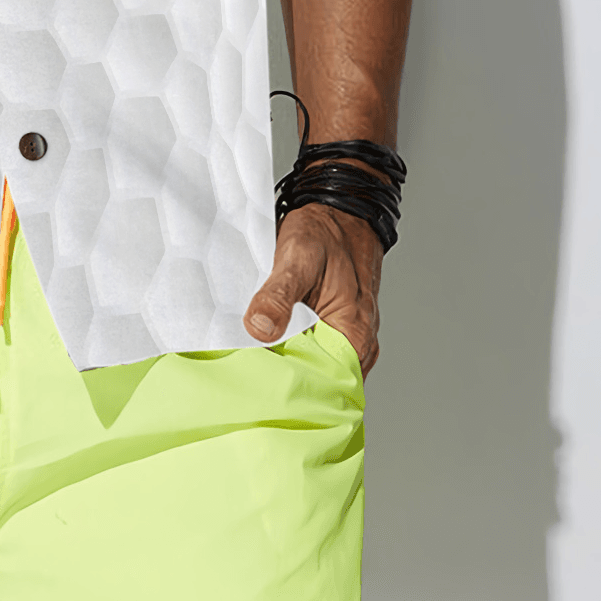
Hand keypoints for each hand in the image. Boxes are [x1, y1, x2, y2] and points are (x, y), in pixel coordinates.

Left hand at [243, 203, 384, 375]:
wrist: (340, 211)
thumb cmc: (325, 232)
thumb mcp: (298, 257)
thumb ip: (278, 296)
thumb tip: (258, 330)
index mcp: (354, 336)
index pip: (323, 385)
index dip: (291, 389)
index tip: (256, 387)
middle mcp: (356, 345)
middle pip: (318, 381)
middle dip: (285, 382)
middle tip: (245, 378)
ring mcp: (346, 338)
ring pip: (313, 366)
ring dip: (286, 364)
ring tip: (250, 365)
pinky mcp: (332, 328)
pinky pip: (311, 349)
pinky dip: (290, 348)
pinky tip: (265, 344)